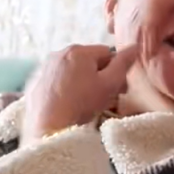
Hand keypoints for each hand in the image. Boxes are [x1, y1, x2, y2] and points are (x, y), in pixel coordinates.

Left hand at [21, 44, 137, 144]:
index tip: (120, 90)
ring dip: (86, 82)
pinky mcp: (38, 82)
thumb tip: (135, 46)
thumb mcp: (110, 84)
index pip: (108, 53)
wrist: (49, 128)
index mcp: (79, 51)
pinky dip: (70, 88)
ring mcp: (46, 67)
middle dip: (102, 76)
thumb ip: (124, 63)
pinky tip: (72, 104)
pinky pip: (61, 80)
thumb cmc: (82, 103)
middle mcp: (60, 53)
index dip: (117, 71)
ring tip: (90, 102)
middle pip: (91, 61)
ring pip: (76, 71)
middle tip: (108, 97)